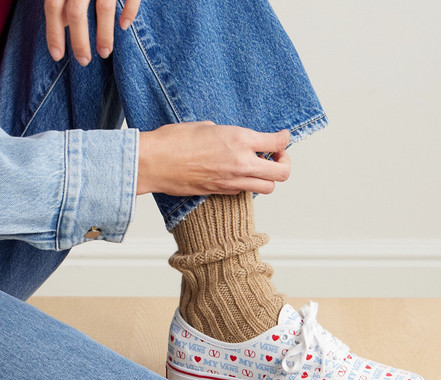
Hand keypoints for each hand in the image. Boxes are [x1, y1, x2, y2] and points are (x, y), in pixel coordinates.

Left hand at [45, 0, 141, 64]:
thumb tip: (59, 21)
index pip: (53, 5)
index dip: (53, 32)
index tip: (57, 55)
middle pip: (76, 11)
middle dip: (78, 41)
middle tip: (83, 61)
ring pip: (104, 8)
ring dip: (104, 35)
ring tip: (104, 53)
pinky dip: (129, 12)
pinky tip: (124, 26)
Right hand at [137, 122, 291, 196]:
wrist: (155, 163)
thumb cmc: (175, 140)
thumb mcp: (208, 126)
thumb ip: (229, 134)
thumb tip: (238, 140)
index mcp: (239, 140)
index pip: (277, 143)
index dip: (285, 139)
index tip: (283, 137)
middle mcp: (241, 163)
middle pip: (282, 173)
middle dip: (284, 163)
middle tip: (276, 156)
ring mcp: (233, 182)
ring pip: (268, 188)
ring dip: (268, 178)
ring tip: (259, 167)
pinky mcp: (222, 193)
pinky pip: (246, 191)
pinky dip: (249, 183)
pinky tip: (239, 173)